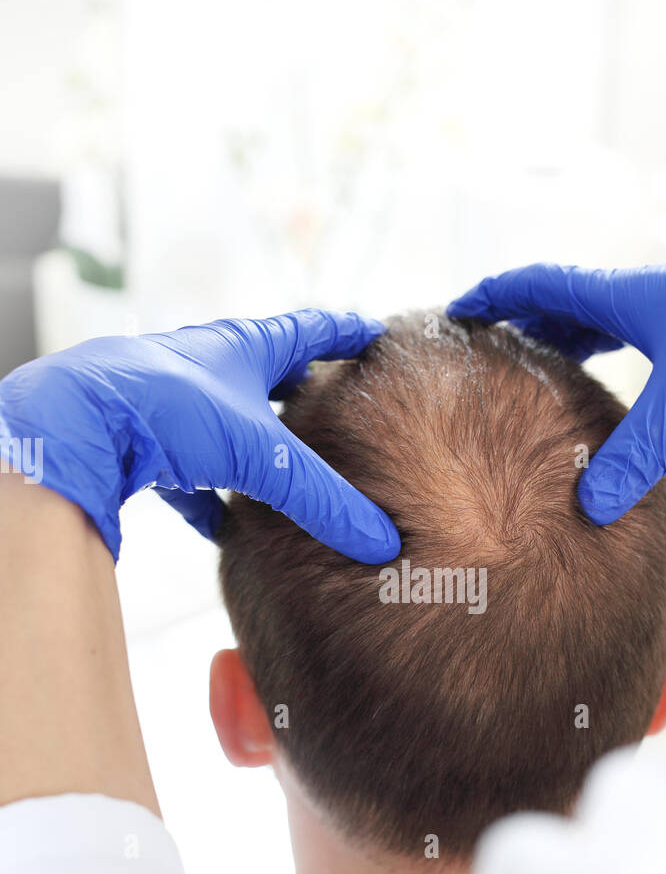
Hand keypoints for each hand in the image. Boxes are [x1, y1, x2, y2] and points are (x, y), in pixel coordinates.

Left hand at [0, 310, 400, 561]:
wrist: (76, 421)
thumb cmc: (168, 410)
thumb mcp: (260, 455)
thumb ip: (322, 500)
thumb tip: (380, 541)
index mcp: (246, 348)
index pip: (313, 332)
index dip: (348, 335)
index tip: (377, 334)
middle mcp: (210, 367)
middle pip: (270, 375)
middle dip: (303, 392)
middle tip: (336, 405)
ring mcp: (174, 404)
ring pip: (228, 425)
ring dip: (255, 446)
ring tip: (285, 470)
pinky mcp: (144, 443)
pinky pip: (187, 475)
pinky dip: (208, 499)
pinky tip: (222, 530)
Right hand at [448, 244, 665, 522]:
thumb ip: (637, 454)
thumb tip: (590, 507)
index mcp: (625, 295)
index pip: (537, 286)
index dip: (492, 298)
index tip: (453, 313)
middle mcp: (643, 296)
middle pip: (562, 303)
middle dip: (518, 324)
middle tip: (483, 352)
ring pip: (599, 322)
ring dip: (561, 342)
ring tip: (531, 375)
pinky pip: (634, 341)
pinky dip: (606, 359)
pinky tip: (607, 392)